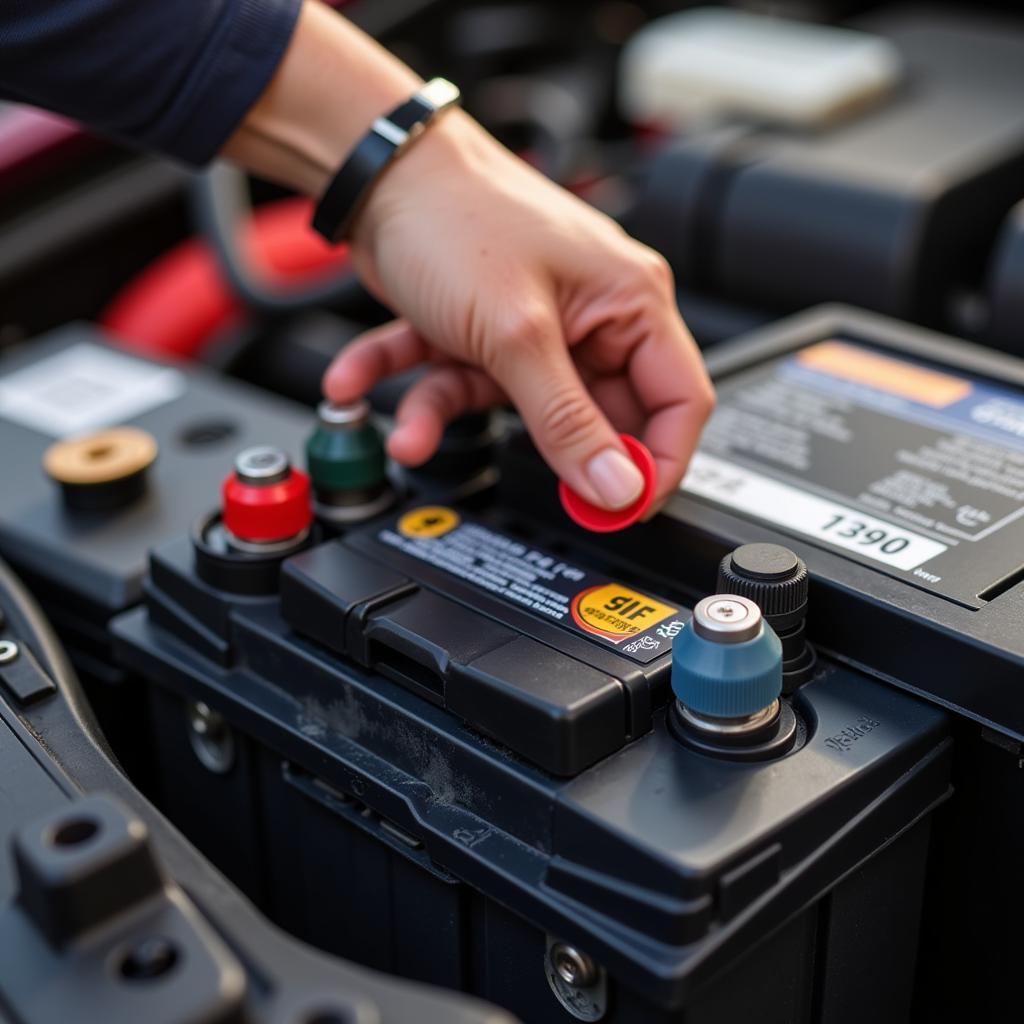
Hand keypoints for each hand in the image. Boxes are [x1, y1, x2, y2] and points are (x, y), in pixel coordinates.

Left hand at [323, 111, 713, 512]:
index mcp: (630, 303)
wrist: (380, 173)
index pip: (678, 402)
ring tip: (409, 431)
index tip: (622, 508)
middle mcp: (592, 317)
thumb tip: (617, 486)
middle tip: (532, 486)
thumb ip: (567, 421)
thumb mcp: (517, 335)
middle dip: (551, 451)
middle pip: (599, 417)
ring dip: (455, 416)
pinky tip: (365, 384)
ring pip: (517, 408)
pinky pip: (464, 383)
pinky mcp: (488, 333)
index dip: (658, 463)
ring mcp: (538, 327)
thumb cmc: (458, 214)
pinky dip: (419, 391)